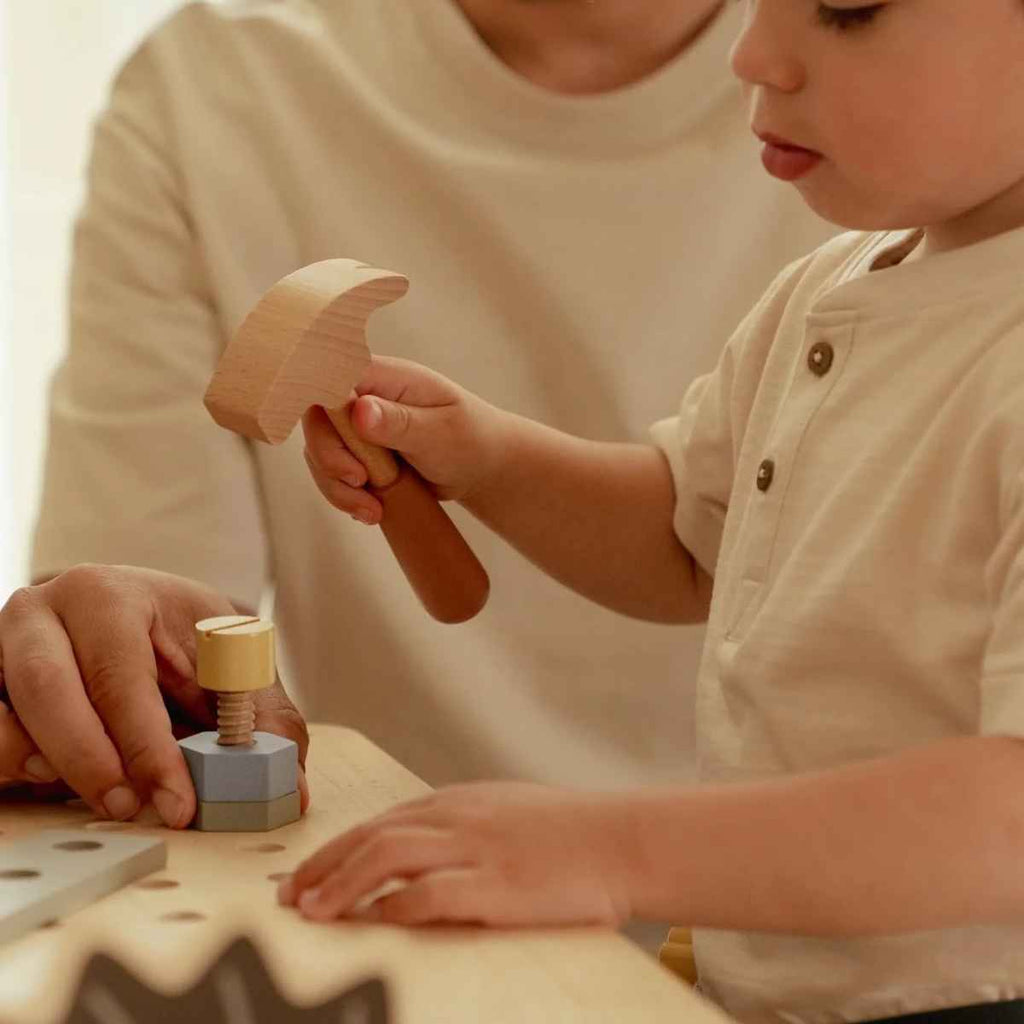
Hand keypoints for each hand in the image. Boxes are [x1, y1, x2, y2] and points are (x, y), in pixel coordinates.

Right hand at [0, 564, 308, 826]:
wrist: (135, 619)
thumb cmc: (184, 640)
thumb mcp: (231, 664)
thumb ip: (263, 719)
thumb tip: (290, 787)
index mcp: (107, 595)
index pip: (120, 674)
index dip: (147, 747)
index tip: (177, 804)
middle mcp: (41, 613)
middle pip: (46, 689)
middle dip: (91, 761)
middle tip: (133, 809)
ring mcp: (1, 649)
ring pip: (3, 717)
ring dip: (43, 765)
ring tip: (101, 793)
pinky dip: (15, 766)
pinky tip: (56, 779)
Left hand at [278, 782, 635, 927]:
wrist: (620, 838)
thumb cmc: (567, 830)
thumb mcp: (503, 811)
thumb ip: (459, 825)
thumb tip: (418, 848)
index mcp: (457, 802)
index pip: (379, 823)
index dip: (334, 851)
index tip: (303, 877)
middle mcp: (457, 819)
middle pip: (371, 836)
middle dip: (322, 867)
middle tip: (287, 897)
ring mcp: (476, 849)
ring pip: (388, 857)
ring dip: (343, 885)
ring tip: (312, 913)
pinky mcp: (497, 885)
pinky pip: (432, 894)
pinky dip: (395, 908)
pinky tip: (375, 923)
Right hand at [302, 355, 504, 525]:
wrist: (482, 466)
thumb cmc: (470, 438)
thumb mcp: (440, 431)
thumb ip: (400, 421)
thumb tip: (359, 411)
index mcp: (382, 376)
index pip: (330, 377)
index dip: (322, 408)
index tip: (342, 445)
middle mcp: (362, 397)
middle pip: (317, 420)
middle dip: (329, 458)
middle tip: (359, 483)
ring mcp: (357, 428)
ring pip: (320, 453)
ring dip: (337, 487)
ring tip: (372, 511)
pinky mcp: (358, 455)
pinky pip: (333, 474)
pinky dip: (346, 496)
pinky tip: (372, 511)